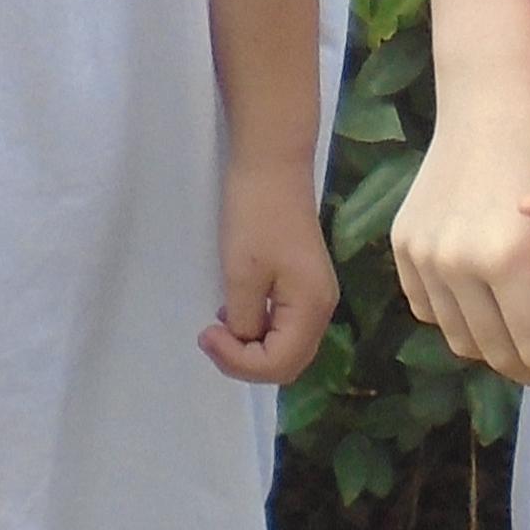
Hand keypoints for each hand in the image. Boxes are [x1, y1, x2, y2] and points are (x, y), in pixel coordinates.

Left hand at [203, 165, 340, 386]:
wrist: (272, 165)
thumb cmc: (255, 216)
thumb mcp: (241, 274)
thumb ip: (244, 320)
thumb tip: (244, 341)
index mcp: (311, 308)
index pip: (280, 364)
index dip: (239, 362)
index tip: (207, 334)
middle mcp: (322, 308)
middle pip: (289, 362)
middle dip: (247, 361)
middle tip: (211, 337)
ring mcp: (315, 296)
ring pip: (287, 347)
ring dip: (252, 348)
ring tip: (219, 327)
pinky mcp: (304, 283)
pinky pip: (285, 326)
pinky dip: (259, 330)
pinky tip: (235, 311)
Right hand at [391, 95, 529, 390]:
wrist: (492, 97)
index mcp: (505, 260)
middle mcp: (456, 266)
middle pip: (493, 351)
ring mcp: (422, 256)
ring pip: (456, 336)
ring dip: (492, 346)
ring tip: (522, 335)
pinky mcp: (403, 243)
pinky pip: (427, 305)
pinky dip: (456, 317)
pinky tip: (484, 303)